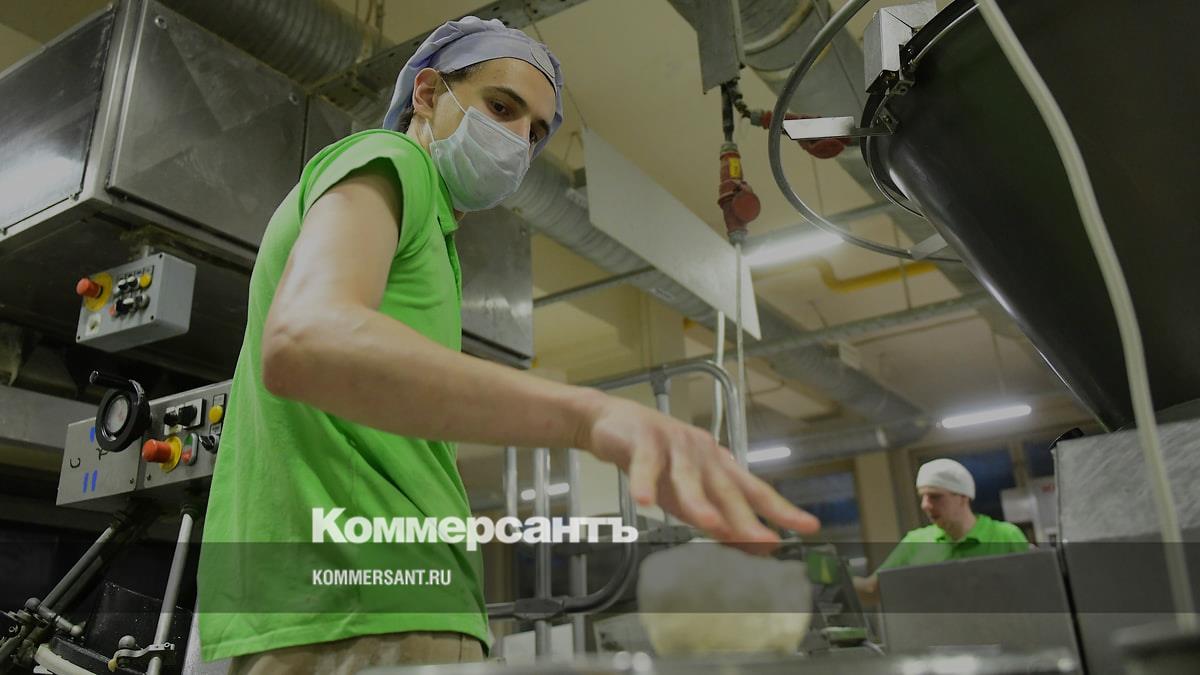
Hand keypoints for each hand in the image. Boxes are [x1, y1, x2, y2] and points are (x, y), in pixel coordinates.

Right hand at [579, 395, 819, 550]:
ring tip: (709, 524)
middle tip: (763, 539)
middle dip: (745, 516)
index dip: (781, 509)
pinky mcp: (643, 439)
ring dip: (699, 501)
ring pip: (688, 477)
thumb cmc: (657, 463)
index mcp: (718, 467)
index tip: (808, 526)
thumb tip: (752, 548)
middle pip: (726, 488)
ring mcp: (674, 444)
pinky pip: (645, 464)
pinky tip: (644, 500)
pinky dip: (645, 481)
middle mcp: (703, 455)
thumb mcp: (687, 496)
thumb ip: (718, 519)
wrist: (612, 424)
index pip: (755, 490)